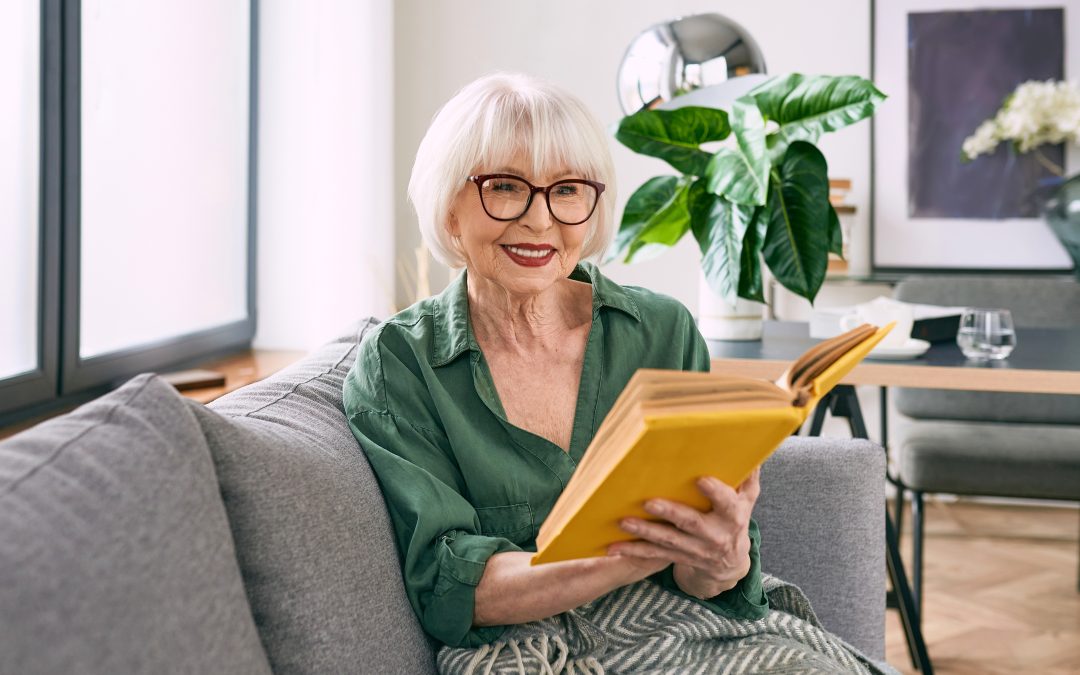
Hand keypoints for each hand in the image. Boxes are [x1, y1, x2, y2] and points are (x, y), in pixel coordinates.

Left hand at [607, 467, 759, 598]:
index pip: (726, 503)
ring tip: (623, 522)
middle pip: (691, 523)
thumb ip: (748, 475)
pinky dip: (633, 551)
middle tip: (649, 502)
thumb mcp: (748, 499)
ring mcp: (695, 549)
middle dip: (670, 513)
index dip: (715, 493)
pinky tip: (613, 547)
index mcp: (733, 516)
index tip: (701, 479)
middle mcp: (714, 535)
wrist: (730, 563)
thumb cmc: (736, 520)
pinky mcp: (678, 558)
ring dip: (645, 532)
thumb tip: (752, 448)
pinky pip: (654, 555)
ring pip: (668, 540)